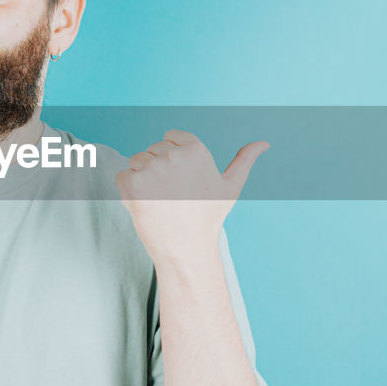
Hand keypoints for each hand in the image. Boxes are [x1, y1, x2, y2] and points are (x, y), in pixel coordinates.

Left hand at [115, 129, 268, 264]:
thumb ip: (244, 160)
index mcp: (195, 150)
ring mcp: (151, 170)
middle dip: (158, 168)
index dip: (173, 157)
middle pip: (153, 149)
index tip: (181, 179)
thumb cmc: (208, 217)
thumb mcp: (230, 186)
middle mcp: (173, 156)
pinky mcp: (132, 185)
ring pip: (137, 161)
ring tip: (159, 200)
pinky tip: (146, 205)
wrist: (186, 249)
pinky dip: (128, 190)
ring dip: (143, 178)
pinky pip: (122, 176)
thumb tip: (264, 143)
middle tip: (172, 195)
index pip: (171, 137)